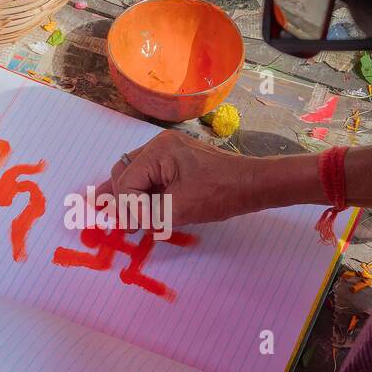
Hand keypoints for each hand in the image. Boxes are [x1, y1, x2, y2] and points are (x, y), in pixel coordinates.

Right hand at [96, 130, 256, 225]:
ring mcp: (168, 150)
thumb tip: (123, 219)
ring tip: (123, 216)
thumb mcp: (177, 209)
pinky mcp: (176, 159)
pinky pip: (150, 174)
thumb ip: (146, 214)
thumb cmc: (218, 194)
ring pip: (134, 172)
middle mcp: (159, 144)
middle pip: (124, 172)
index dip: (126, 206)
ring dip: (129, 195)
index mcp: (158, 151)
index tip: (133, 227)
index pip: (126, 181)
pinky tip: (137, 206)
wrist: (251, 184)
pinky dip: (143, 191)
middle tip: (122, 223)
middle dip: (121, 197)